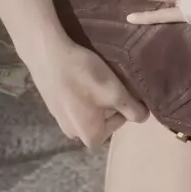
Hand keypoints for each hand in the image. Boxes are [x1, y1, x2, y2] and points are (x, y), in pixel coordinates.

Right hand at [22, 39, 145, 147]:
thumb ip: (132, 109)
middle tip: (106, 83)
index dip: (122, 107)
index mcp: (89, 136)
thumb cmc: (84, 76)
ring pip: (87, 111)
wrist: (47, 55)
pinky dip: (79, 93)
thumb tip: (142, 118)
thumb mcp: (115, 92)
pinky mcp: (51, 105)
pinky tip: (78, 77)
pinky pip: (73, 104)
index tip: (118, 90)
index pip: (117, 125)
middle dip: (107, 104)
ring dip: (93, 98)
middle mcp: (72, 133)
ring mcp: (59, 120)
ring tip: (92, 79)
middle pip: (101, 120)